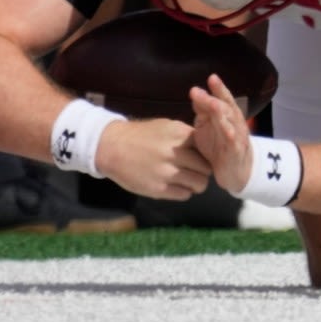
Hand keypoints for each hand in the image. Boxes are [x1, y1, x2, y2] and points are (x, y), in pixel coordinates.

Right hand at [93, 117, 212, 199]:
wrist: (112, 147)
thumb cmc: (142, 136)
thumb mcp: (167, 126)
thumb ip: (187, 136)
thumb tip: (208, 148)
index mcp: (180, 135)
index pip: (207, 149)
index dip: (206, 154)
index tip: (201, 157)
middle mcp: (175, 153)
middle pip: (206, 168)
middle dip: (203, 170)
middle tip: (196, 170)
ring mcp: (167, 173)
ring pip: (199, 184)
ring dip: (196, 183)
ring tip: (187, 179)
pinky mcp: (158, 189)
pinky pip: (184, 195)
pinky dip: (184, 191)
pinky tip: (176, 185)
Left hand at [190, 73, 253, 194]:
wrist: (236, 171)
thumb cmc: (219, 146)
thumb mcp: (208, 127)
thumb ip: (203, 111)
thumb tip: (195, 93)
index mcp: (227, 115)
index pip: (224, 99)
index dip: (219, 88)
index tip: (211, 77)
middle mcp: (235, 122)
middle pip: (226, 107)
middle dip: (216, 97)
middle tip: (199, 91)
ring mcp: (237, 136)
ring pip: (231, 122)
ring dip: (222, 113)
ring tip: (212, 104)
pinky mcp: (236, 151)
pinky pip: (234, 142)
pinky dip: (231, 135)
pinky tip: (227, 130)